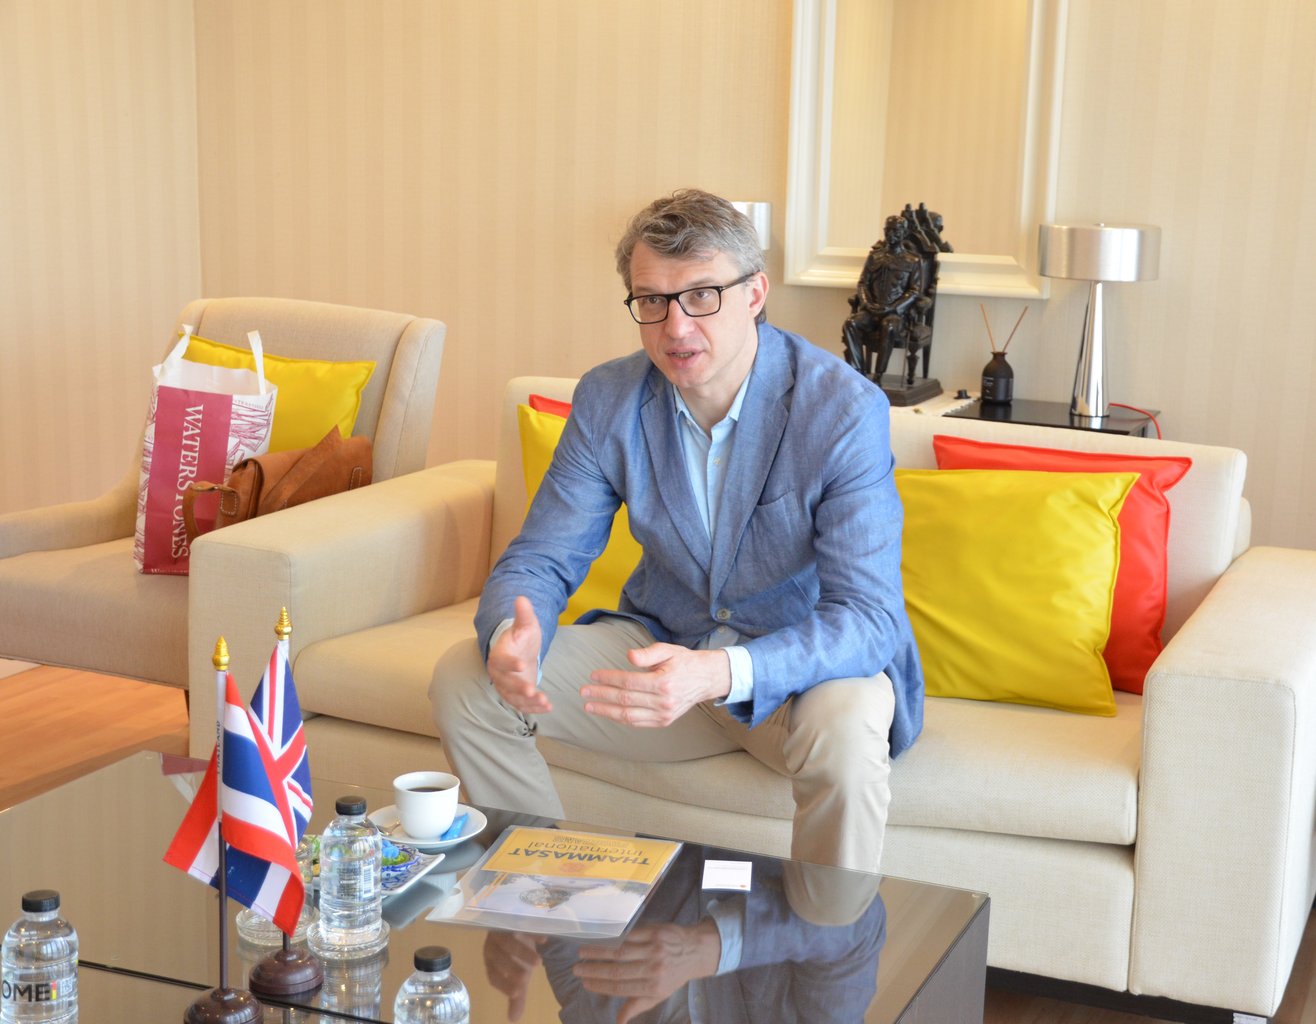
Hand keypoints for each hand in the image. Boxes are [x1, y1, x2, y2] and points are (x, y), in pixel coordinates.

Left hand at [483, 930, 545, 1021]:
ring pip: (508, 941)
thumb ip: (517, 996)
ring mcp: (502, 930)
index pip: (493, 976)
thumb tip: (514, 1020)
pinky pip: (521, 924)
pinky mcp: (513, 918)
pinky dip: (532, 933)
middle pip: (499, 958)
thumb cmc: (517, 956)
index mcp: (491, 962)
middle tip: (525, 979)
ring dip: (522, 952)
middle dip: (511, 969)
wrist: (520, 929)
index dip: (503, 984)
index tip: (517, 992)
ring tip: (538, 963)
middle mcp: (492, 946)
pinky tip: (543, 940)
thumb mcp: (519, 976)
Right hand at [487, 596, 551, 713]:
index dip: (510, 663)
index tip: (521, 665)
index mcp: (499, 655)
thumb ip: (524, 614)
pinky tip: (548, 707)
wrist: (519, 652)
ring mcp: (506, 686)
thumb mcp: (526, 625)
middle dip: (519, 688)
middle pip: (506, 683)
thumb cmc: (522, 638)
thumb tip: (522, 598)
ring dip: (528, 702)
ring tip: (545, 702)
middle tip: (532, 691)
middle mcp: (499, 673)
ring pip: (513, 697)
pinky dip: (533, 708)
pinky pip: (522, 705)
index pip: (501, 660)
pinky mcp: (515, 696)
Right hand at [574, 921, 721, 1023]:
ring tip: (582, 952)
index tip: (584, 982)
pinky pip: (630, 935)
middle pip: (617, 970)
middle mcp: (653, 969)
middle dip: (594, 970)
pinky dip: (614, 936)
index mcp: (653, 987)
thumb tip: (618, 1022)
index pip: (620, 987)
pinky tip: (601, 937)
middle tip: (576, 968)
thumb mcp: (658, 995)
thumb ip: (636, 1006)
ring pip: (620, 951)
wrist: (696, 950)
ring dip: (598, 951)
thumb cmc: (673, 975)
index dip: (600, 986)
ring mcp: (654, 949)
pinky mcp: (655, 932)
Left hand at [582, 644, 729, 727]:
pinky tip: (608, 712)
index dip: (608, 679)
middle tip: (584, 692)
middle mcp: (663, 701)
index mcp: (664, 682)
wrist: (706, 679)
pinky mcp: (664, 721)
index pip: (628, 682)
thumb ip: (647, 653)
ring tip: (590, 705)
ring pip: (628, 716)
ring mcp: (664, 714)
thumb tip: (629, 657)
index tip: (593, 676)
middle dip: (602, 695)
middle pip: (625, 700)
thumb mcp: (668, 650)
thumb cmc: (684, 661)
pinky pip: (637, 723)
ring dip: (606, 711)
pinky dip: (620, 718)